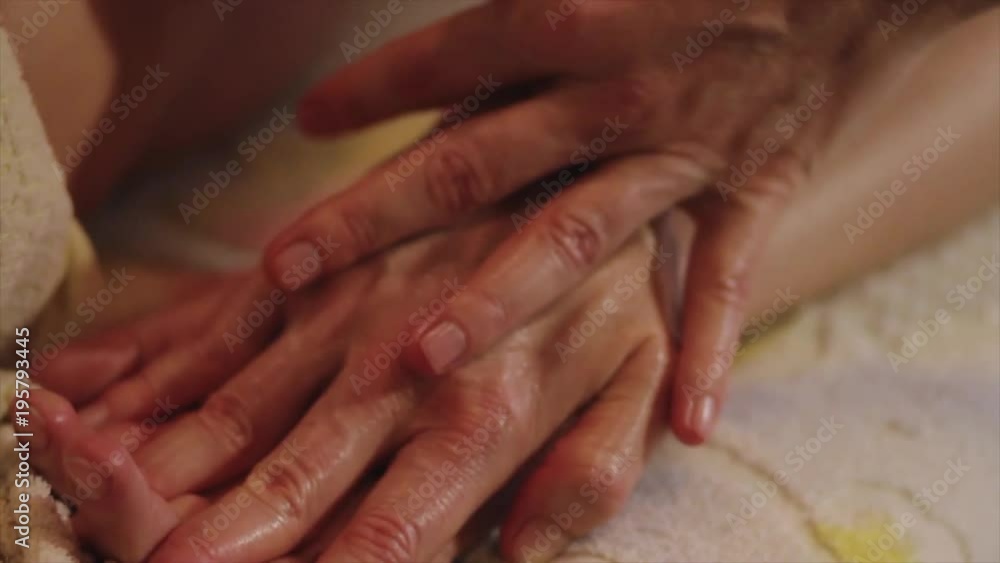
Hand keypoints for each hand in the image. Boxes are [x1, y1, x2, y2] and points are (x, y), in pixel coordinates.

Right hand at [37, 211, 672, 561]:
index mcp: (488, 414)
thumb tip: (518, 556)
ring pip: (248, 403)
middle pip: (301, 474)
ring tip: (124, 503)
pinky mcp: (327, 255)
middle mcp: (406, 366)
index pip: (396, 526)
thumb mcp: (637, 384)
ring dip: (182, 463)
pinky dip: (176, 367)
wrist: (585, 150)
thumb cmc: (620, 282)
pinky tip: (128, 401)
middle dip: (231, 535)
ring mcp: (356, 306)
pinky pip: (236, 317)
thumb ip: (583, 476)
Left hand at [262, 0, 872, 442]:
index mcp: (575, 22)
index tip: (306, 124)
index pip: (450, 59)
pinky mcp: (751, 196)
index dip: (373, 89)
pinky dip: (709, 350)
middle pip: (472, 164)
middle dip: (373, 218)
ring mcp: (681, 155)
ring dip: (496, 299)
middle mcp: (613, 96)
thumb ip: (521, 18)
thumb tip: (444, 46)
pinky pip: (725, 281)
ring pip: (572, 235)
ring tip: (421, 358)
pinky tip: (688, 429)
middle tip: (285, 269)